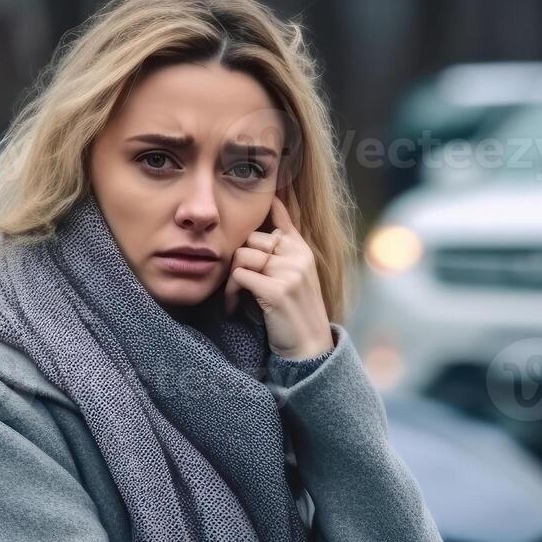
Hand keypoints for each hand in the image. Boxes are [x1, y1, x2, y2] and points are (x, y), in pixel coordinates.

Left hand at [225, 194, 333, 359]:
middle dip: (238, 259)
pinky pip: (240, 276)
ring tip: (235, 297)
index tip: (263, 194)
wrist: (309, 348)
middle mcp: (298, 256)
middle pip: (250, 238)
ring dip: (231, 279)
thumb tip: (269, 217)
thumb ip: (283, 250)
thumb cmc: (295, 313)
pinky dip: (231, 292)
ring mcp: (289, 272)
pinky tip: (234, 307)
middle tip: (236, 283)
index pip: (281, 215)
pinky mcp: (277, 290)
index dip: (268, 205)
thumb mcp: (295, 276)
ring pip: (242, 256)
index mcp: (302, 249)